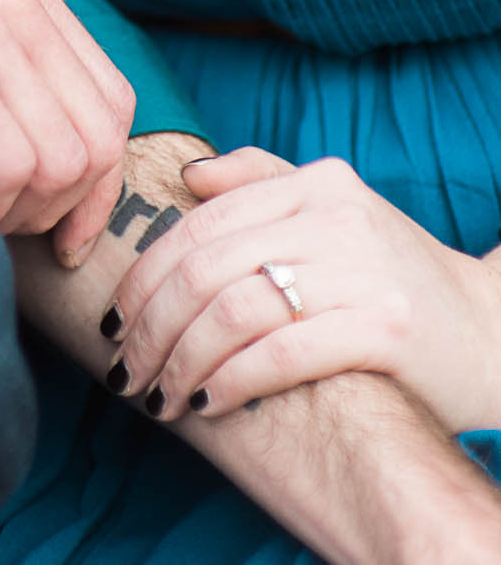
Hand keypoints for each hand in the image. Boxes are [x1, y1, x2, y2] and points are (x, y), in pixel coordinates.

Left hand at [102, 146, 500, 433]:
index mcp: (314, 182)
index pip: (199, 224)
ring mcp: (361, 268)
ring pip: (233, 309)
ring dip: (180, 360)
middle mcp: (335, 214)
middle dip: (151, 325)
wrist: (488, 335)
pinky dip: (230, 380)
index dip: (144, 275)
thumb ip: (263, 183)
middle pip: (205, 267)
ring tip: (158, 395)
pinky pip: (279, 353)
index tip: (114, 319)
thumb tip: (189, 175)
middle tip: (125, 370)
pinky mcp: (384, 326)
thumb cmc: (391, 281)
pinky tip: (207, 402)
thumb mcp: (334, 217)